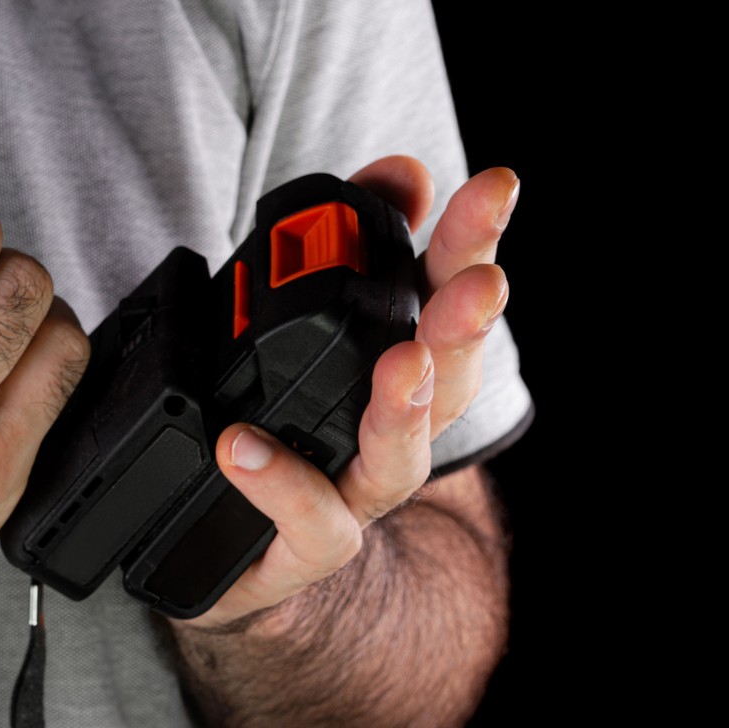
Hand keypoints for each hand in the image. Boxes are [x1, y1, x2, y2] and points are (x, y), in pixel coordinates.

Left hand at [175, 157, 517, 629]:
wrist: (233, 552)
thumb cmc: (281, 422)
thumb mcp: (304, 317)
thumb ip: (354, 238)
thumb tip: (405, 175)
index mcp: (403, 361)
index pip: (449, 293)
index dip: (473, 239)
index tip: (496, 185)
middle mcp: (395, 430)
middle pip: (446, 377)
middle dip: (464, 324)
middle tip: (479, 284)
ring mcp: (356, 493)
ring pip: (399, 461)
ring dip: (405, 409)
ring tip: (402, 363)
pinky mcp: (305, 546)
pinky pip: (312, 523)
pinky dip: (283, 483)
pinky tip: (242, 444)